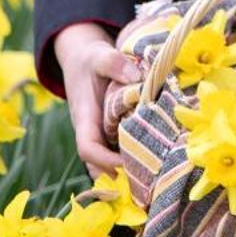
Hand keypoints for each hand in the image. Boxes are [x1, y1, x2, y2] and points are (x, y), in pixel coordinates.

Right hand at [54, 23, 143, 179]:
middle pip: (97, 165)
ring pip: (107, 165)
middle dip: (119, 177)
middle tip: (149, 181)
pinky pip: (116, 155)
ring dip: (126, 174)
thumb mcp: (99, 55)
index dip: (105, 160)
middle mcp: (90, 131)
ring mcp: (99, 135)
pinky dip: (131, 163)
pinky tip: (154, 167)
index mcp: (84, 117)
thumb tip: (137, 78)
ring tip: (154, 180)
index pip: (87, 147)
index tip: (128, 163)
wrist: (81, 60)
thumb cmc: (90, 59)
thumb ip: (114, 63)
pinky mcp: (109, 133)